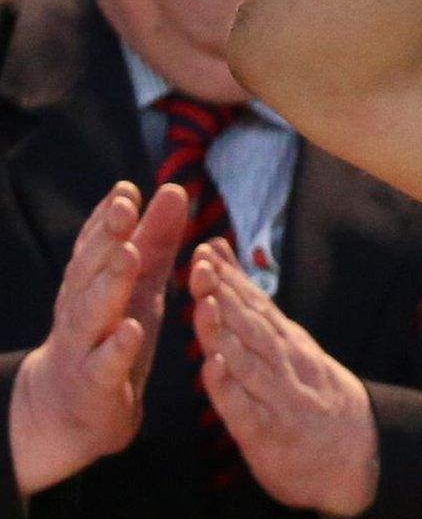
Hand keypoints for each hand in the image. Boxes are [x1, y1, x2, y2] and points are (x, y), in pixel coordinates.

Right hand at [9, 182, 186, 497]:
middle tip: (124, 209)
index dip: (108, 218)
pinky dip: (116, 346)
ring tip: (128, 255)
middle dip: (105, 238)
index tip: (127, 189)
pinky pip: (104, 364)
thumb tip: (173, 189)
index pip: (96, 246)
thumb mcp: (137, 286)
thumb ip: (154, 241)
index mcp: (92, 285)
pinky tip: (131, 329)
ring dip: (109, 283)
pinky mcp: (94, 384)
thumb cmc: (109, 338)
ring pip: (91, 312)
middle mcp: (81, 311)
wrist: (67, 413)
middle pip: (89, 271)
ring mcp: (83, 347)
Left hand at [191, 242, 377, 516]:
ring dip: (226, 332)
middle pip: (252, 325)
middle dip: (225, 294)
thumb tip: (226, 265)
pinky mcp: (269, 434)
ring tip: (205, 305)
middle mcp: (286, 364)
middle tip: (201, 265)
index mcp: (288, 343)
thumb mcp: (292, 350)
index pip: (257, 304)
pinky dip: (230, 389)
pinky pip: (246, 410)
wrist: (360, 453)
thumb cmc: (314, 397)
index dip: (231, 277)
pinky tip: (214, 368)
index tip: (207, 249)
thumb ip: (257, 315)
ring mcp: (280, 397)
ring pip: (249, 360)